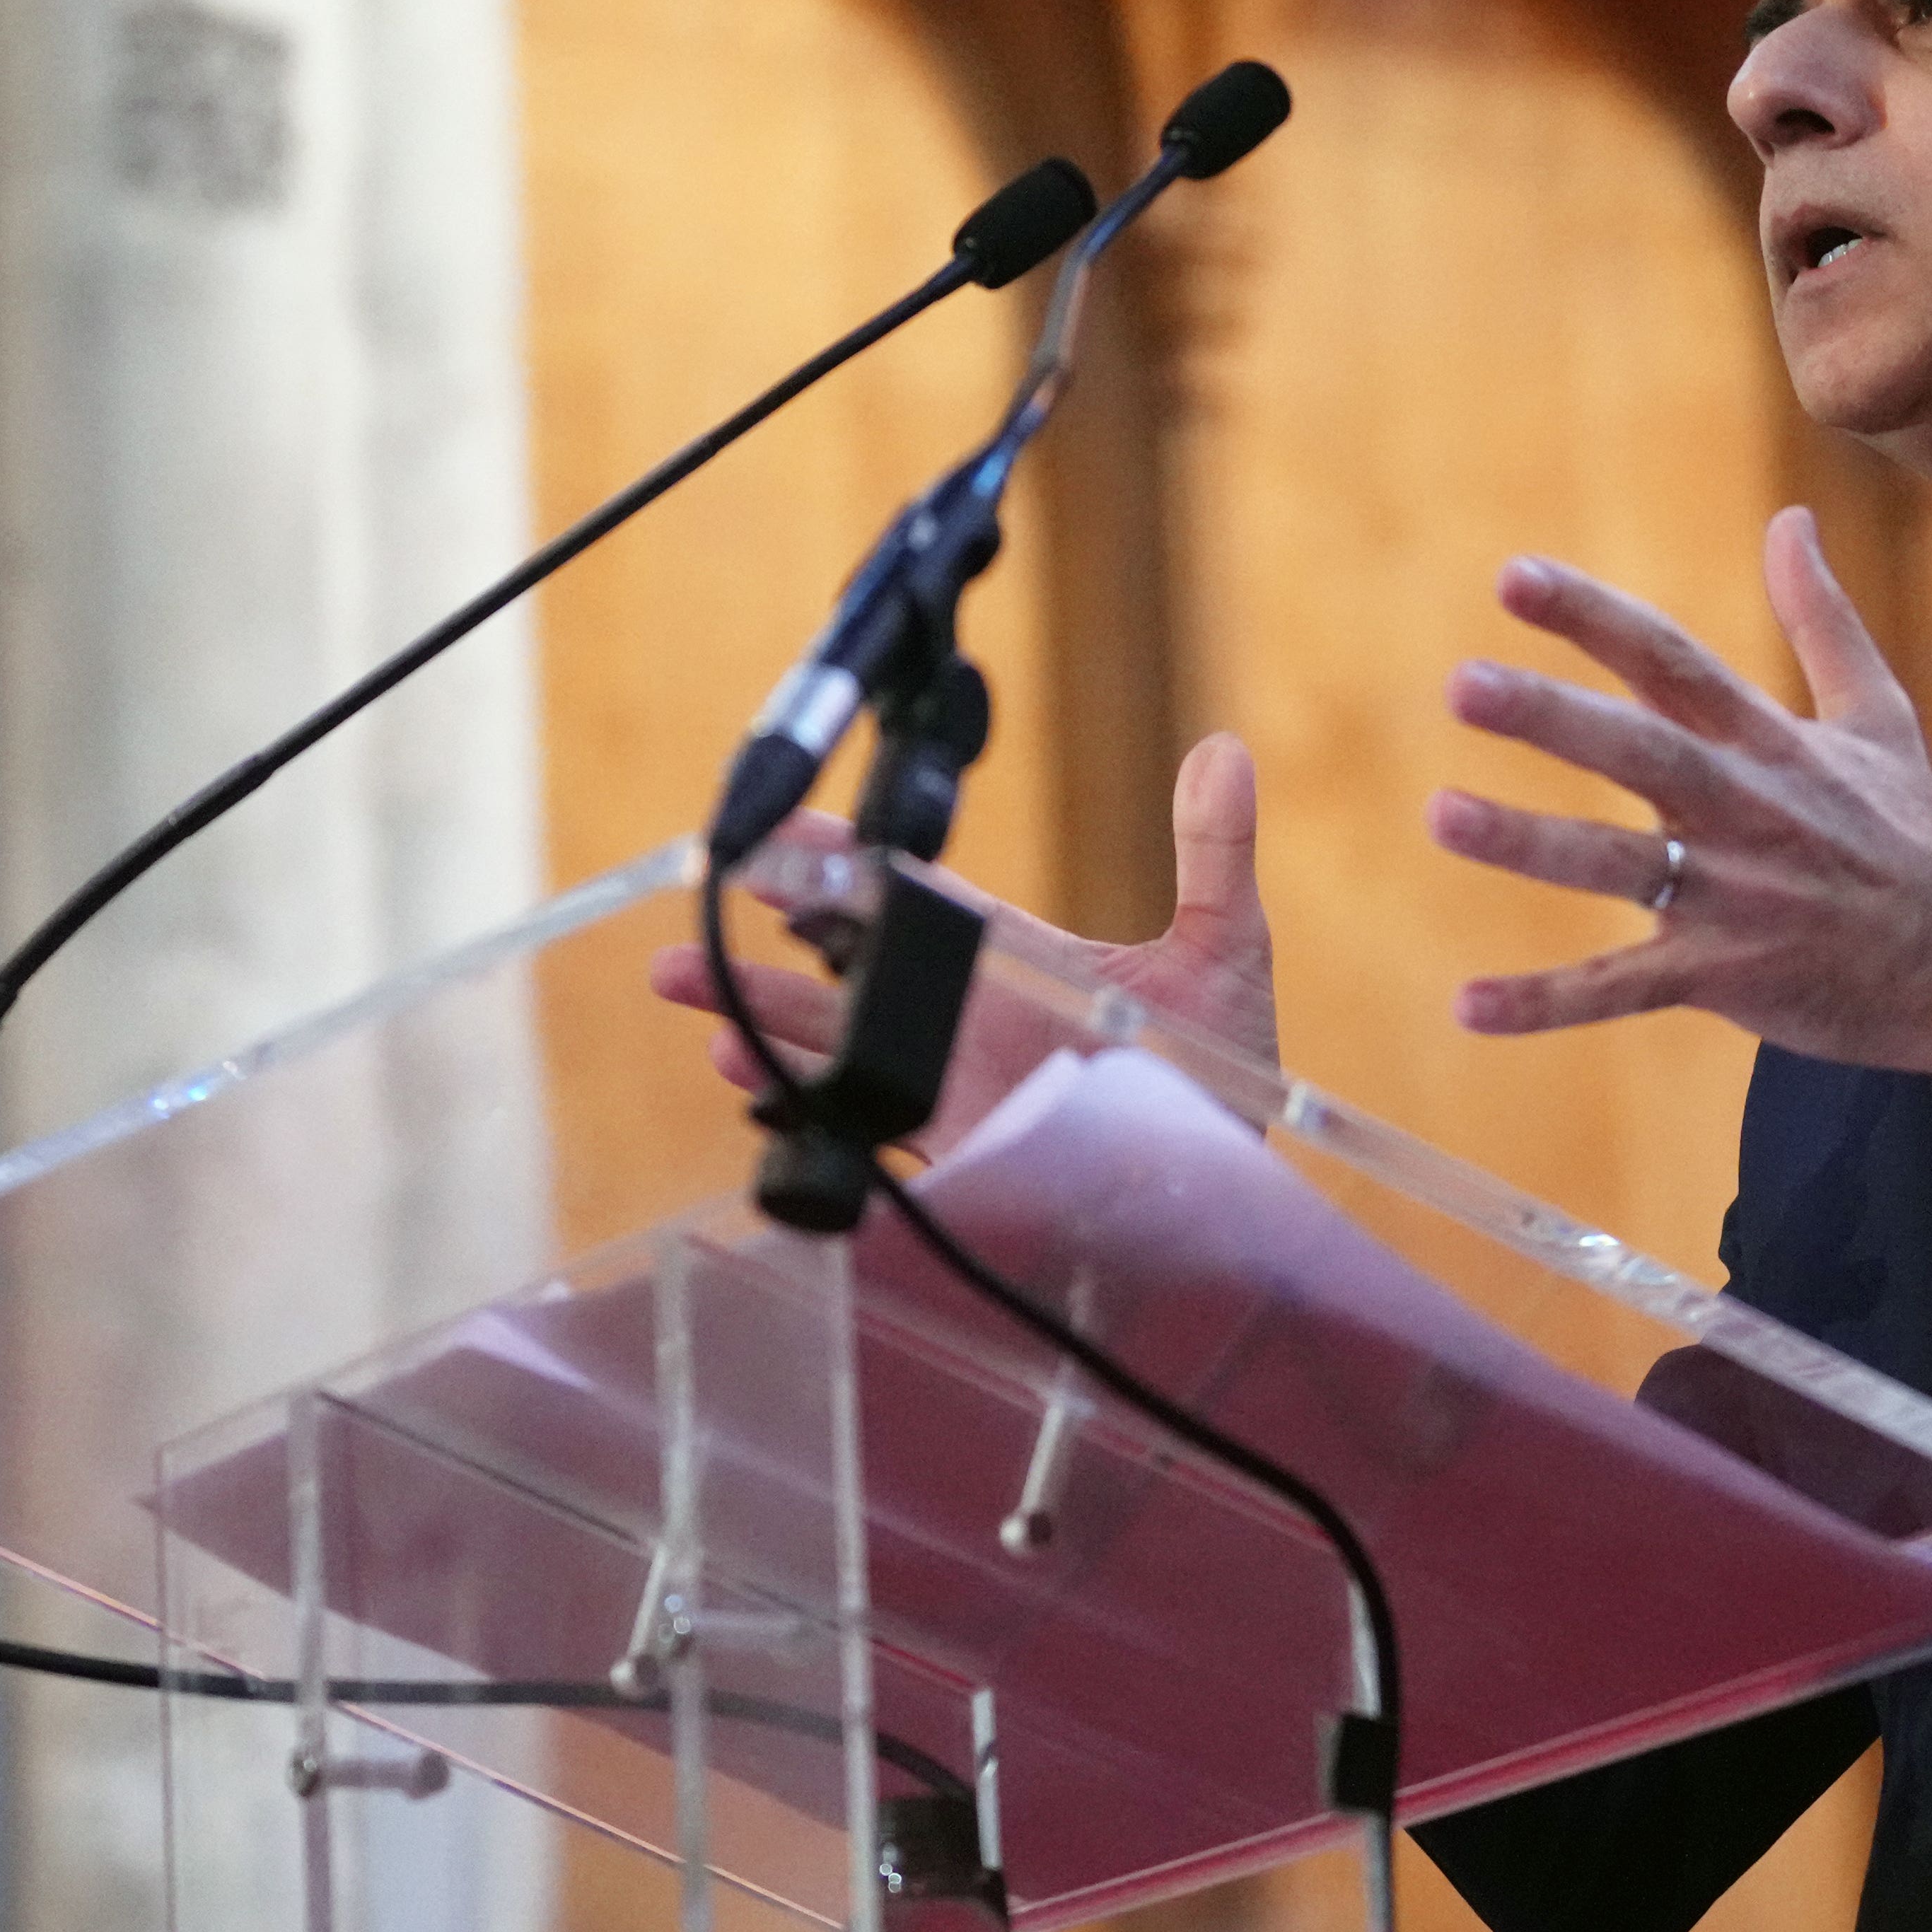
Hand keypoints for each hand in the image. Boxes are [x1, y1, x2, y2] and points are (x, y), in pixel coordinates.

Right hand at [648, 731, 1280, 1156]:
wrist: (1236, 1181)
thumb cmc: (1229, 1066)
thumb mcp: (1224, 950)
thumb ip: (1214, 852)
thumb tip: (1225, 750)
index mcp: (1015, 952)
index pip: (913, 894)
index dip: (844, 861)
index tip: (780, 833)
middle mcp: (972, 1009)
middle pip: (852, 960)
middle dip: (770, 933)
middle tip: (700, 902)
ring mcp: (958, 1078)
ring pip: (842, 1038)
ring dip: (765, 1015)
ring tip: (695, 992)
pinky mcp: (962, 1146)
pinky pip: (869, 1118)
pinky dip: (813, 1099)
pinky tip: (755, 1084)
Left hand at [1427, 506, 1931, 1075]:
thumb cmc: (1910, 835)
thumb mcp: (1877, 714)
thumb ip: (1821, 615)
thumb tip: (1793, 518)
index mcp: (1769, 742)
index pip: (1671, 661)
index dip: (1593, 618)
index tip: (1510, 577)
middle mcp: (1746, 808)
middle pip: (1640, 751)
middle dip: (1553, 717)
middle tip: (1461, 684)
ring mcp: (1735, 896)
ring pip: (1621, 865)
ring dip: (1531, 843)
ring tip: (1442, 815)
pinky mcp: (1727, 975)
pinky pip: (1624, 990)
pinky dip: (1547, 1003)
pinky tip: (1466, 1006)